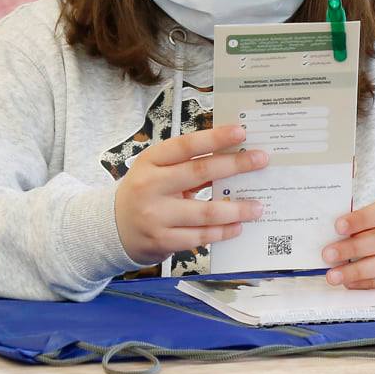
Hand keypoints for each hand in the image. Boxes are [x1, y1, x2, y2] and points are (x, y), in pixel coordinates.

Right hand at [113, 125, 268, 265]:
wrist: (113, 228)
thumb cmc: (145, 193)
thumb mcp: (157, 172)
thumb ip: (188, 166)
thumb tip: (232, 158)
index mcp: (150, 161)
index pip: (185, 145)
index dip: (214, 137)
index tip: (241, 132)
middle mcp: (151, 186)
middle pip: (199, 172)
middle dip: (235, 165)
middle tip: (261, 160)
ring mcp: (155, 216)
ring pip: (204, 212)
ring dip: (236, 208)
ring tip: (258, 206)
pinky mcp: (162, 241)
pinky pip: (200, 237)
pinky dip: (222, 232)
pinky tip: (238, 226)